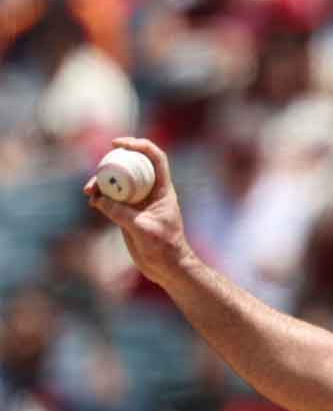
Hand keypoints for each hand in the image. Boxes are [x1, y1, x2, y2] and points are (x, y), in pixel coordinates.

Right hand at [83, 137, 194, 286]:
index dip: (139, 146)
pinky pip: (112, 198)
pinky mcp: (128, 213)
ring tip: (88, 191)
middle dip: (111, 165)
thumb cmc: (164, 247)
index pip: (155, 158)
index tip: (118, 144)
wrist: (166, 266)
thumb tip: (100, 199)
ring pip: (119, 182)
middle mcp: (151, 191)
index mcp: (162, 189)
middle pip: (131, 167)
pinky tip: (92, 201)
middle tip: (96, 173)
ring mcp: (138, 201)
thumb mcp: (143, 229)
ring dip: (102, 182)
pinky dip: (101, 197)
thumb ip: (122, 214)